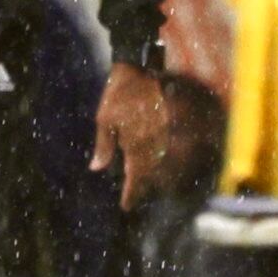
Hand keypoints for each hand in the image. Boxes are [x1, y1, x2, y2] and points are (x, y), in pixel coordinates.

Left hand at [92, 63, 170, 209]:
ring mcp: (170, 136)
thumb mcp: (105, 120)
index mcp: (136, 146)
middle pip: (154, 176)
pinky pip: (180, 149)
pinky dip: (174, 159)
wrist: (140, 70)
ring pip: (170, 166)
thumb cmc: (118, 95)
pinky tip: (167, 162)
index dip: (131, 194)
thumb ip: (104, 146)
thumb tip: (97, 168)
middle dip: (145, 188)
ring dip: (161, 178)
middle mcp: (156, 145)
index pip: (135, 179)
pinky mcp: (180, 125)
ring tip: (152, 185)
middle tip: (136, 197)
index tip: (126, 206)